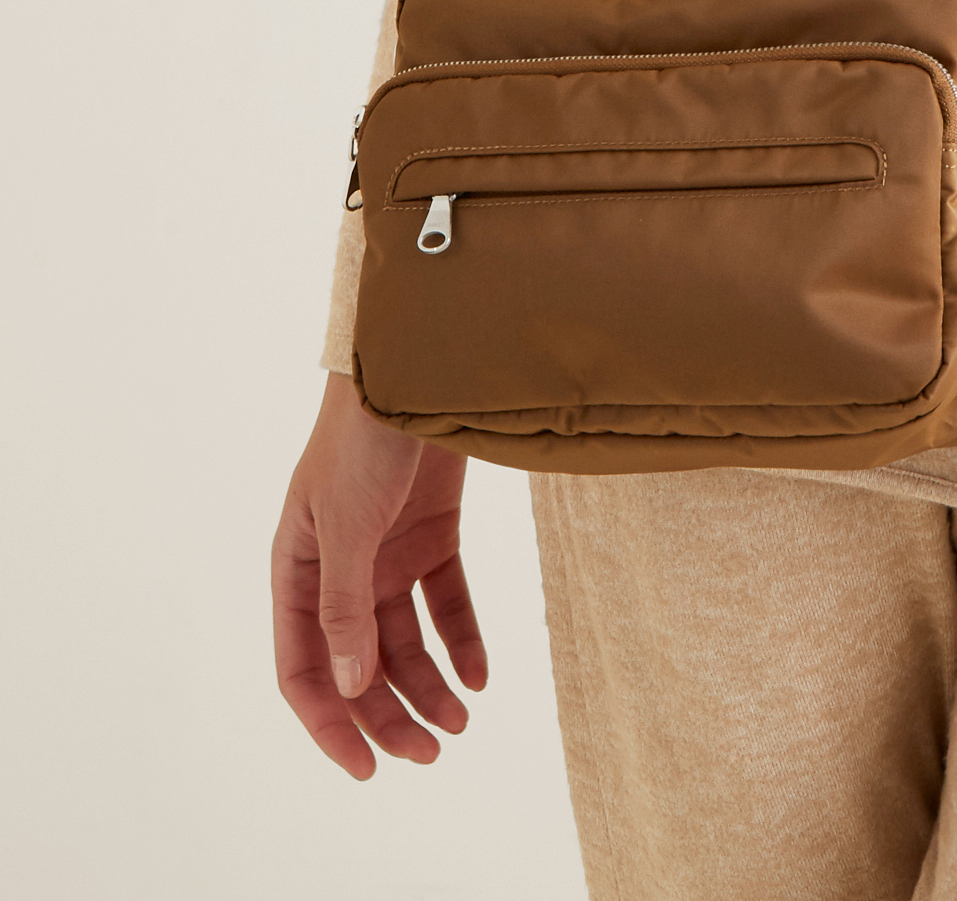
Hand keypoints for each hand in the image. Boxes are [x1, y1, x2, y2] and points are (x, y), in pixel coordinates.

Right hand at [272, 370, 487, 778]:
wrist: (419, 365)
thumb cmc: (363, 437)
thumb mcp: (346, 526)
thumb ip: (344, 606)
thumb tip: (349, 686)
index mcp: (297, 569)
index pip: (303, 667)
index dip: (330, 724)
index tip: (367, 769)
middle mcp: (339, 569)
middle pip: (359, 664)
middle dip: (390, 715)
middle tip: (432, 754)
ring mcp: (386, 552)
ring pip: (404, 641)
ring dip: (430, 684)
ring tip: (462, 722)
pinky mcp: (432, 532)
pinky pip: (445, 600)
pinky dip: (462, 638)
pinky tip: (481, 674)